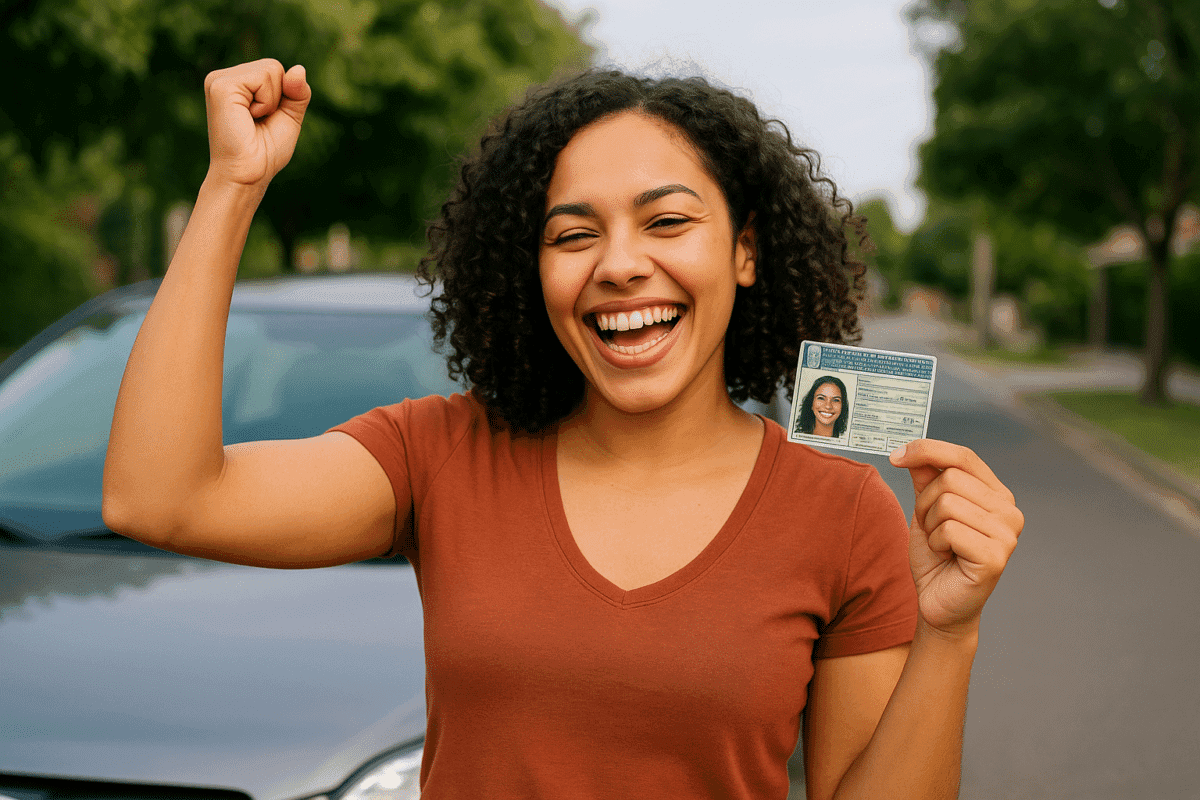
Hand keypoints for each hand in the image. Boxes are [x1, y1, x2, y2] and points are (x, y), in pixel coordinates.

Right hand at [204, 59, 310, 187]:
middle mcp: (224, 77)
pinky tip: (249, 117)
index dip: (284, 96)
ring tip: (252, 120)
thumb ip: (297, 91)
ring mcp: (219, 79)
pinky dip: (266, 102)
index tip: (265, 119)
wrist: (249, 174)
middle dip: (278, 97)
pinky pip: (263, 77)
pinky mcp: (220, 85)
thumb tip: (299, 68)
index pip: (275, 70)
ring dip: (272, 101)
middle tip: (258, 121)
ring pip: (271, 69)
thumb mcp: (289, 117)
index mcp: (237, 83)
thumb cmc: (265, 152)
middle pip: (274, 67)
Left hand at [889, 440, 1023, 639]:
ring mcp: (1007, 534)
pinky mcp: (996, 556)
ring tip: (941, 545)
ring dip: (930, 526)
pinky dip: (936, 544)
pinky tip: (948, 558)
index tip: (896, 456)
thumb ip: (925, 478)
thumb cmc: (936, 558)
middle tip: (931, 529)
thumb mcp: (925, 510)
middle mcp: (1009, 510)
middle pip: (950, 479)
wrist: (939, 604)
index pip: (963, 456)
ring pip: (947, 503)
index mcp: (996, 494)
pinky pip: (949, 530)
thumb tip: (913, 449)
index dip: (927, 449)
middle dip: (925, 503)